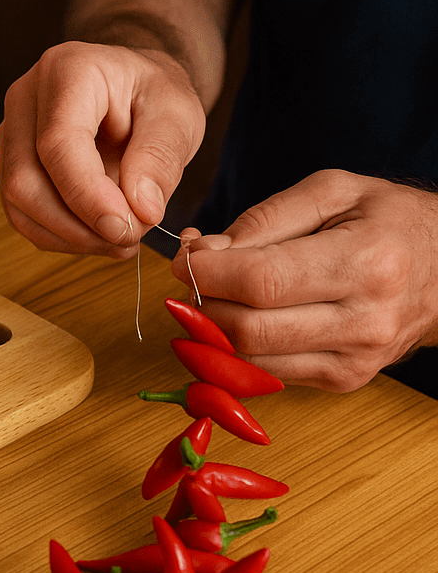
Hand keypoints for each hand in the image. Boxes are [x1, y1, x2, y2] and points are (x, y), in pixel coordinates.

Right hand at [0, 41, 204, 257]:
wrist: (131, 94)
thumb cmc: (151, 96)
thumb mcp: (177, 115)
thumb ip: (160, 157)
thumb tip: (142, 210)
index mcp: (67, 71)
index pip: (58, 143)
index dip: (86, 195)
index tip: (124, 228)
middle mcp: (25, 99)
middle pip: (25, 180)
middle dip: (77, 225)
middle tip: (128, 238)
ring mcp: (10, 135)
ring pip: (19, 205)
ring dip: (70, 237)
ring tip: (119, 239)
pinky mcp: (10, 167)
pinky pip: (23, 217)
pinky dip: (61, 237)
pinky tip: (98, 235)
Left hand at [172, 170, 437, 390]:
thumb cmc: (388, 221)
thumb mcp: (333, 192)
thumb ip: (263, 219)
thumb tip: (202, 252)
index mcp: (366, 261)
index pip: (259, 281)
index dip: (206, 273)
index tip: (185, 258)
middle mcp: (364, 319)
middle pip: (246, 329)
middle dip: (202, 304)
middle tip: (194, 278)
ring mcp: (355, 359)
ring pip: (249, 360)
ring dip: (212, 331)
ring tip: (214, 296)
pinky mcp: (344, 380)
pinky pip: (266, 374)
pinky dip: (238, 349)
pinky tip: (240, 318)